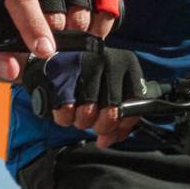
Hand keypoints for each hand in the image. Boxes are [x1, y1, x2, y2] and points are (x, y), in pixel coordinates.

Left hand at [0, 0, 123, 78]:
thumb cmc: (0, 3)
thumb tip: (14, 70)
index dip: (35, 27)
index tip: (45, 51)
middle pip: (58, 8)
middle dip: (57, 35)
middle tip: (53, 45)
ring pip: (84, 7)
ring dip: (80, 31)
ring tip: (71, 38)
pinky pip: (107, 1)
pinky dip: (102, 22)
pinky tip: (90, 28)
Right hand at [20, 45, 147, 146]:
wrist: (53, 49)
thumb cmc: (88, 75)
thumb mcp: (112, 86)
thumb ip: (120, 113)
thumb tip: (108, 139)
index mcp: (127, 63)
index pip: (136, 102)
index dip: (125, 123)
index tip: (113, 130)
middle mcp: (109, 60)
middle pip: (112, 111)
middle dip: (101, 126)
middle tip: (93, 125)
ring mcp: (85, 64)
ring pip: (88, 112)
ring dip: (81, 122)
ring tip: (78, 118)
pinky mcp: (62, 71)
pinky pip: (65, 108)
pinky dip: (64, 118)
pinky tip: (65, 114)